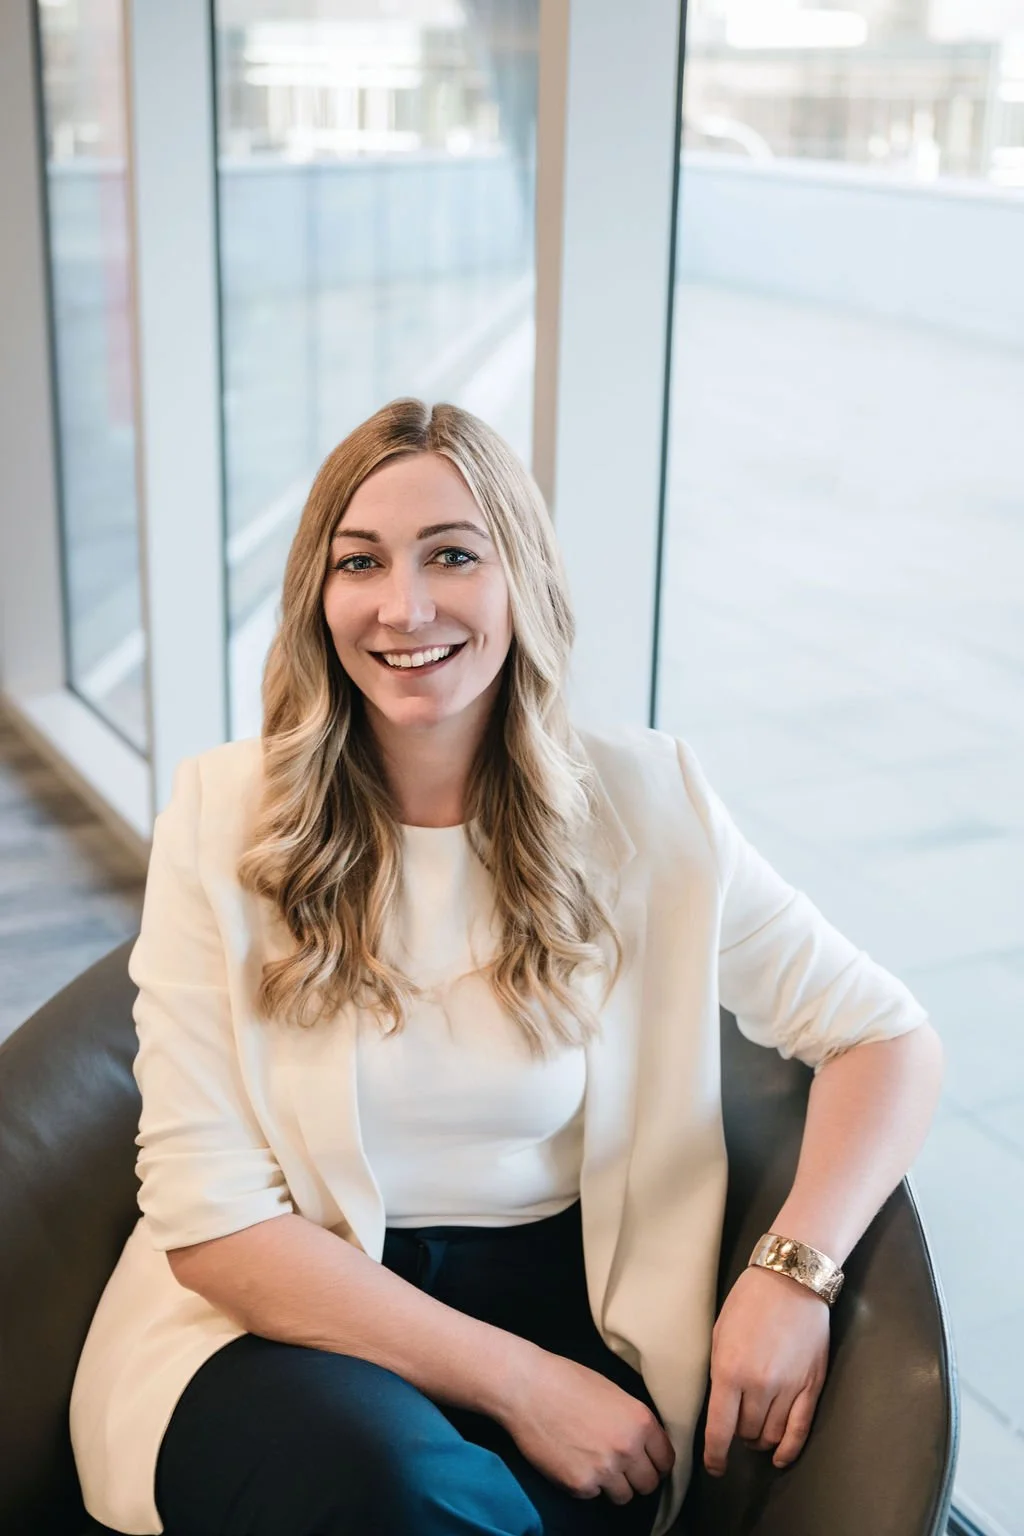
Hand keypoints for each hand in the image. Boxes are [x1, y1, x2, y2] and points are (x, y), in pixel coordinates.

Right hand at [496, 1342, 674, 1504]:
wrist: (527, 1387)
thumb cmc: (567, 1381)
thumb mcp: (613, 1393)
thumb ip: (633, 1421)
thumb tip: (644, 1444)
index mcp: (640, 1421)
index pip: (665, 1460)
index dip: (656, 1462)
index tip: (646, 1463)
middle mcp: (628, 1448)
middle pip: (648, 1484)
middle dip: (636, 1478)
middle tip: (620, 1467)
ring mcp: (604, 1470)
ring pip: (623, 1497)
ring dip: (612, 1485)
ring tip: (594, 1464)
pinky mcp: (579, 1485)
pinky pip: (593, 1495)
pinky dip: (585, 1484)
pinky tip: (572, 1461)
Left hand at [703, 1265, 829, 1476]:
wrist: (791, 1280)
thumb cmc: (749, 1301)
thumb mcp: (719, 1333)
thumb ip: (718, 1372)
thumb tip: (720, 1406)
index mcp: (729, 1371)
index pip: (720, 1429)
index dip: (715, 1455)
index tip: (714, 1466)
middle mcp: (759, 1385)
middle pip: (747, 1434)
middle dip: (738, 1437)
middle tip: (736, 1426)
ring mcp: (789, 1388)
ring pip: (771, 1435)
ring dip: (760, 1440)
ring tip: (755, 1431)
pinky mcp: (812, 1386)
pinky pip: (799, 1430)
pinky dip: (789, 1449)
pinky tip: (780, 1457)